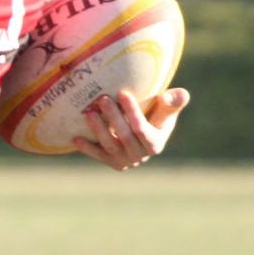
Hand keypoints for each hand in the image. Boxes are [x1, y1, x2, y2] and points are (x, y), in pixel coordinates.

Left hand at [74, 88, 189, 169]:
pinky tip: (75, 138)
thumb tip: (177, 94)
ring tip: (89, 112)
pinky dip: (87, 148)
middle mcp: (140, 155)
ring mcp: (125, 161)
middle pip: (124, 136)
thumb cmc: (156, 116)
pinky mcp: (111, 162)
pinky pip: (98, 155)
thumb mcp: (166, 110)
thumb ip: (174, 102)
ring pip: (109, 145)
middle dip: (113, 117)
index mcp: (156, 143)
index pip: (142, 128)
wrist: (143, 134)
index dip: (132, 111)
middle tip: (102, 98)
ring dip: (98, 130)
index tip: (122, 92)